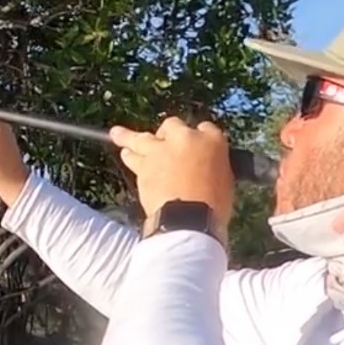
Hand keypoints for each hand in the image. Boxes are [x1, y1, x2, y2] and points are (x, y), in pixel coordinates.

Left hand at [109, 117, 234, 246]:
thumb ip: (211, 166)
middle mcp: (185, 138)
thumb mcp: (225, 182)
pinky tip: (125, 154)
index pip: (205, 129)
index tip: (193, 142)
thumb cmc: (213, 207)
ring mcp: (161, 150)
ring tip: (118, 133)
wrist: (188, 219)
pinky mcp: (143, 165)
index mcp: (213, 141)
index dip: (198, 136)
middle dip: (167, 133)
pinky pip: (132, 156)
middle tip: (163, 142)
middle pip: (172, 125)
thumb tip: (202, 168)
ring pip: (143, 137)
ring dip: (130, 136)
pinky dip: (129, 156)